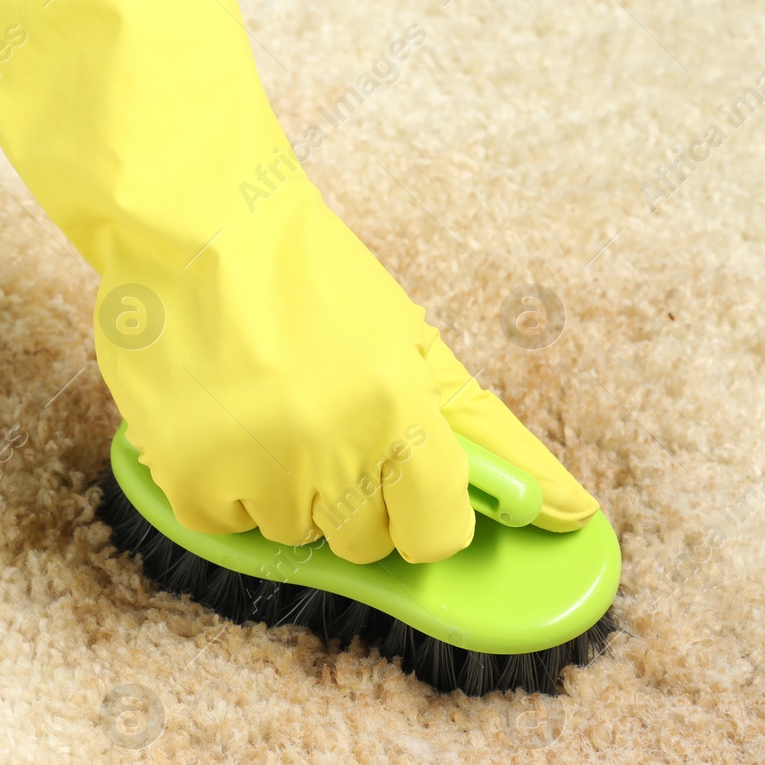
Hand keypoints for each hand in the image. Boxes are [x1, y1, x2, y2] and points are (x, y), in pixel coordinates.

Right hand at [97, 180, 597, 563]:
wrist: (191, 221)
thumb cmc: (310, 276)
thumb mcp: (413, 342)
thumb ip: (489, 435)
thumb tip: (574, 514)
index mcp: (400, 411)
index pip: (438, 536)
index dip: (423, 513)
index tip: (407, 486)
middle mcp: (332, 450)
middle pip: (365, 544)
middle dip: (352, 497)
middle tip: (326, 422)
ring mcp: (256, 470)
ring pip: (293, 534)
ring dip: (283, 489)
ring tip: (264, 405)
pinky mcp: (189, 479)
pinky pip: (225, 526)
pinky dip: (222, 486)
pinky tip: (220, 418)